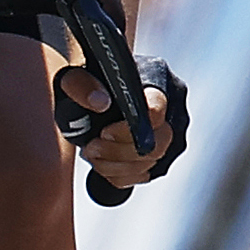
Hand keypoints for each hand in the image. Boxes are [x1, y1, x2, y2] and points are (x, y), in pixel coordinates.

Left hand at [53, 58, 185, 188]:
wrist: (98, 88)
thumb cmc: (88, 78)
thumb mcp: (76, 74)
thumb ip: (80, 82)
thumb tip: (99, 102)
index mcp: (158, 80)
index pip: (155, 112)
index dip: (127, 130)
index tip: (103, 131)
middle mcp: (173, 109)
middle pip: (156, 145)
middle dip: (118, 153)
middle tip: (91, 147)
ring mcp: (171, 135)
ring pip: (150, 164)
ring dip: (114, 166)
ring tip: (90, 153)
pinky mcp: (161, 157)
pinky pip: (143, 175)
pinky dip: (118, 175)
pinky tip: (101, 162)